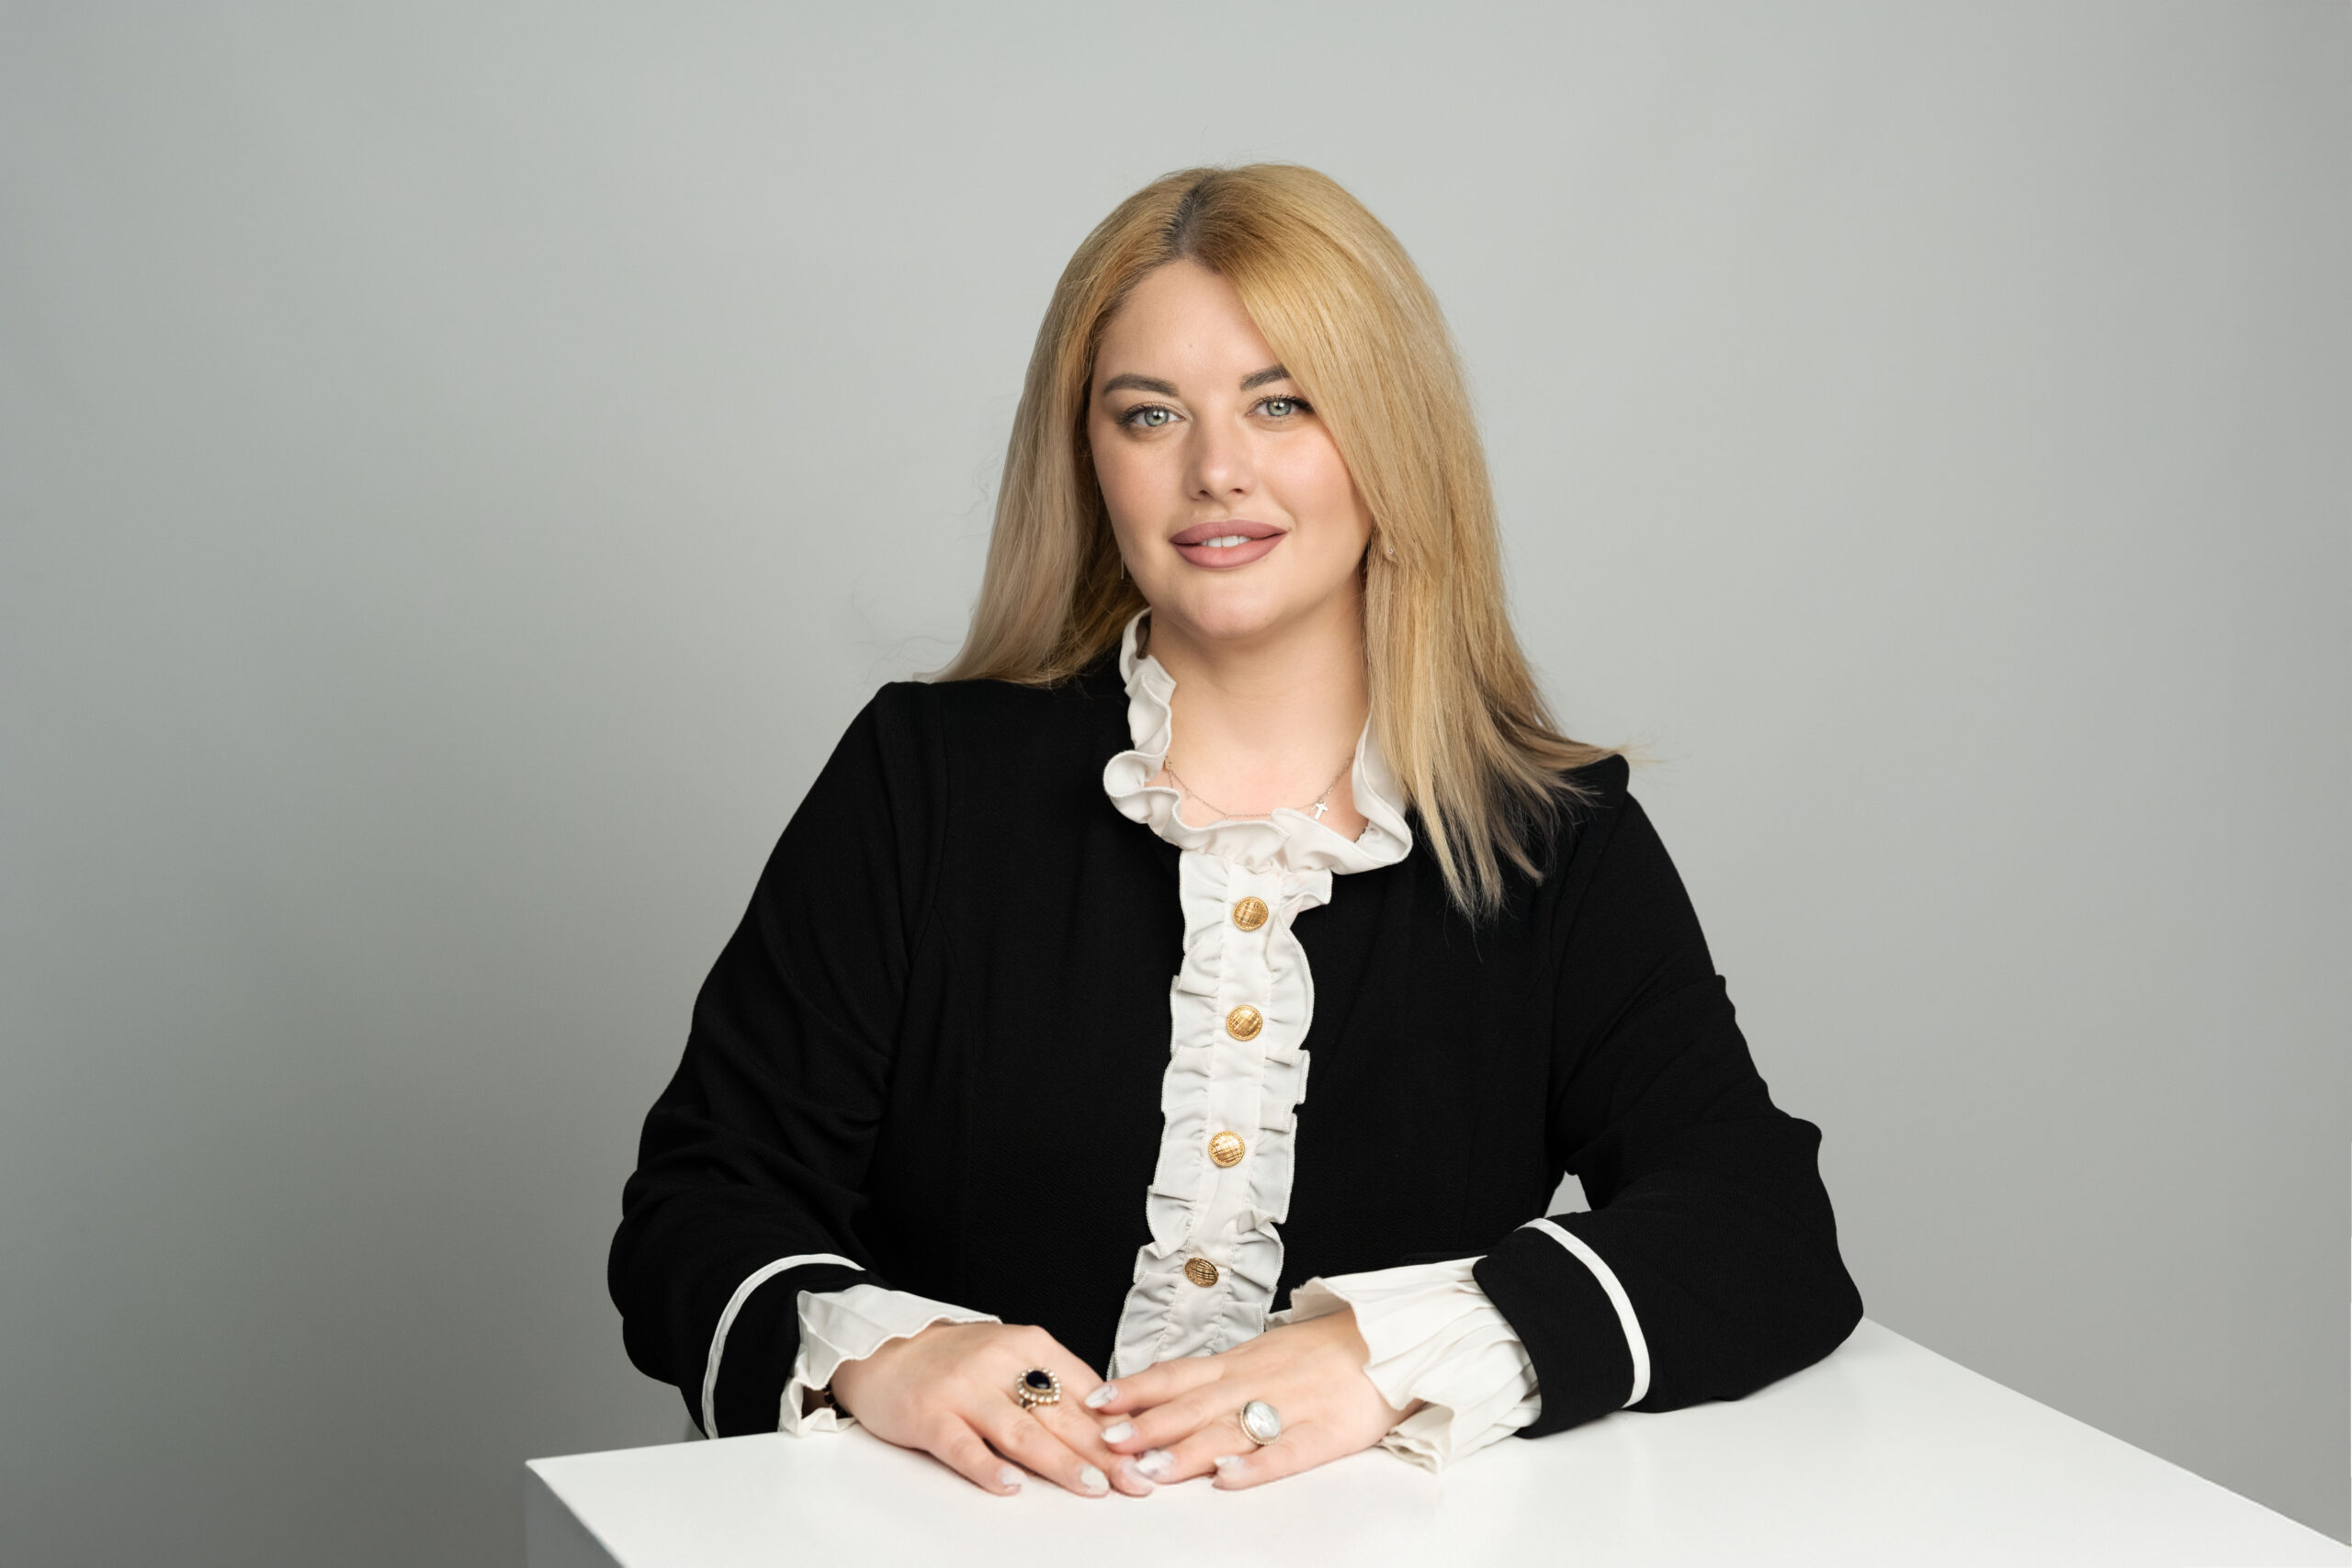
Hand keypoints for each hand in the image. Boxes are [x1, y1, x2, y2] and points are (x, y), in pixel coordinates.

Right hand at [827, 1320, 1150, 1497]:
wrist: (883, 1348)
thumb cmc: (956, 1361)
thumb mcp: (1012, 1357)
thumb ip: (1056, 1384)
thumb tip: (1114, 1425)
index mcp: (1030, 1345)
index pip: (1086, 1389)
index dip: (1121, 1424)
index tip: (1149, 1452)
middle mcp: (1000, 1363)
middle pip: (1062, 1414)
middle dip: (1105, 1452)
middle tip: (1137, 1481)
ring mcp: (963, 1389)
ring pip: (1021, 1430)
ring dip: (1060, 1462)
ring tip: (1093, 1487)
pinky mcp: (929, 1415)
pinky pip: (962, 1446)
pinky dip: (987, 1467)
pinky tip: (1011, 1487)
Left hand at [1089, 1308, 1418, 1488]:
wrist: (1393, 1338)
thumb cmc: (1327, 1350)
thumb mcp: (1266, 1352)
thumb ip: (1221, 1375)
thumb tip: (1167, 1391)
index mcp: (1241, 1362)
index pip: (1177, 1373)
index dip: (1135, 1389)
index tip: (1095, 1402)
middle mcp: (1257, 1381)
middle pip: (1193, 1404)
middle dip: (1146, 1424)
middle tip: (1106, 1442)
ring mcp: (1290, 1406)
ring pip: (1229, 1429)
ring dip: (1186, 1450)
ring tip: (1149, 1468)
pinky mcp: (1326, 1432)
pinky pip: (1286, 1453)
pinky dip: (1254, 1467)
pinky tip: (1227, 1481)